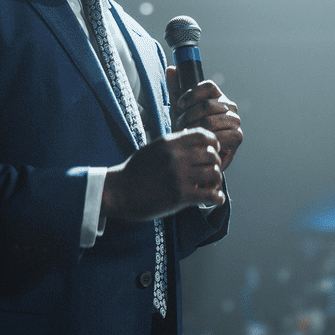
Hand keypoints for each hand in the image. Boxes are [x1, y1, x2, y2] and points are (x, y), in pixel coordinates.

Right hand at [101, 128, 223, 220]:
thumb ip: (173, 144)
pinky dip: (216, 198)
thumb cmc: (135, 171)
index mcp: (169, 143)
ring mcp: (178, 176)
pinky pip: (210, 195)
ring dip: (216, 181)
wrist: (118, 192)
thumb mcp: (152, 148)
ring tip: (210, 186)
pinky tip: (212, 199)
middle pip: (212, 155)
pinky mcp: (179, 196)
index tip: (211, 152)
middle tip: (210, 173)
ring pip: (215, 173)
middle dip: (215, 164)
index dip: (213, 143)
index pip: (204, 135)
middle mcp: (176, 157)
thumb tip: (192, 136)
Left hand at [165, 66, 242, 170]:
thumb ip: (175, 88)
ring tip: (186, 134)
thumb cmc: (188, 128)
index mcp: (218, 96)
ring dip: (194, 129)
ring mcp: (235, 121)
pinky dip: (205, 139)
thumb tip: (171, 68)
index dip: (192, 94)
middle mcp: (229, 106)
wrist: (195, 152)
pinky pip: (219, 134)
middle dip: (188, 116)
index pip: (208, 86)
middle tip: (179, 125)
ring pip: (210, 120)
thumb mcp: (179, 108)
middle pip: (207, 104)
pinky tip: (197, 141)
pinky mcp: (237, 136)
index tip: (179, 105)